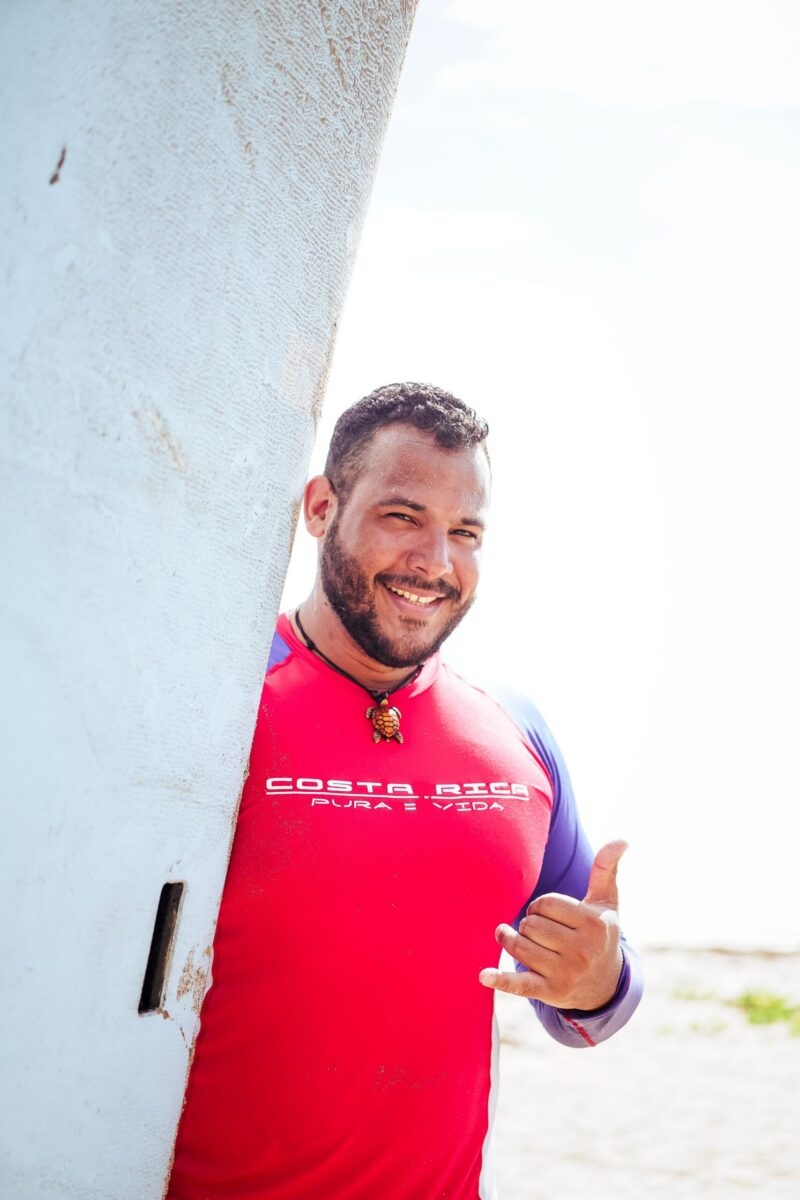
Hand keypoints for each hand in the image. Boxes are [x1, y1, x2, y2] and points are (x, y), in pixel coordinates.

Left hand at [478, 840, 626, 1010]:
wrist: (605, 984)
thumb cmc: (600, 933)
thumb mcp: (606, 902)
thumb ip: (606, 869)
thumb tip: (622, 839)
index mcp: (595, 924)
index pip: (546, 903)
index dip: (542, 906)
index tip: (551, 914)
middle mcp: (582, 951)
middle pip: (530, 924)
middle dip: (531, 924)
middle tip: (544, 932)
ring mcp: (566, 973)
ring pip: (519, 946)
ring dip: (513, 940)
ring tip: (521, 940)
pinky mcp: (550, 992)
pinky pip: (520, 984)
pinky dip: (500, 980)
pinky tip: (483, 975)